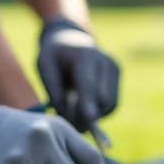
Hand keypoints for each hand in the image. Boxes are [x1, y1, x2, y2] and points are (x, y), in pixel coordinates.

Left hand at [37, 17, 120, 131]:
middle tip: (68, 126)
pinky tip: (84, 106)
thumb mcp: (44, 67)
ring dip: (94, 116)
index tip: (89, 119)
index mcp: (84, 54)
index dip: (89, 102)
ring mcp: (114, 68)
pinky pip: (112, 104)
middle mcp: (105, 60)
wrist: (70, 37)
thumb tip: (67, 117)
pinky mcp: (118, 76)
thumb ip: (54, 91)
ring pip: (110, 104)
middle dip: (87, 116)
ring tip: (74, 114)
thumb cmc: (54, 54)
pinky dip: (99, 111)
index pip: (89, 83)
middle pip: (103, 98)